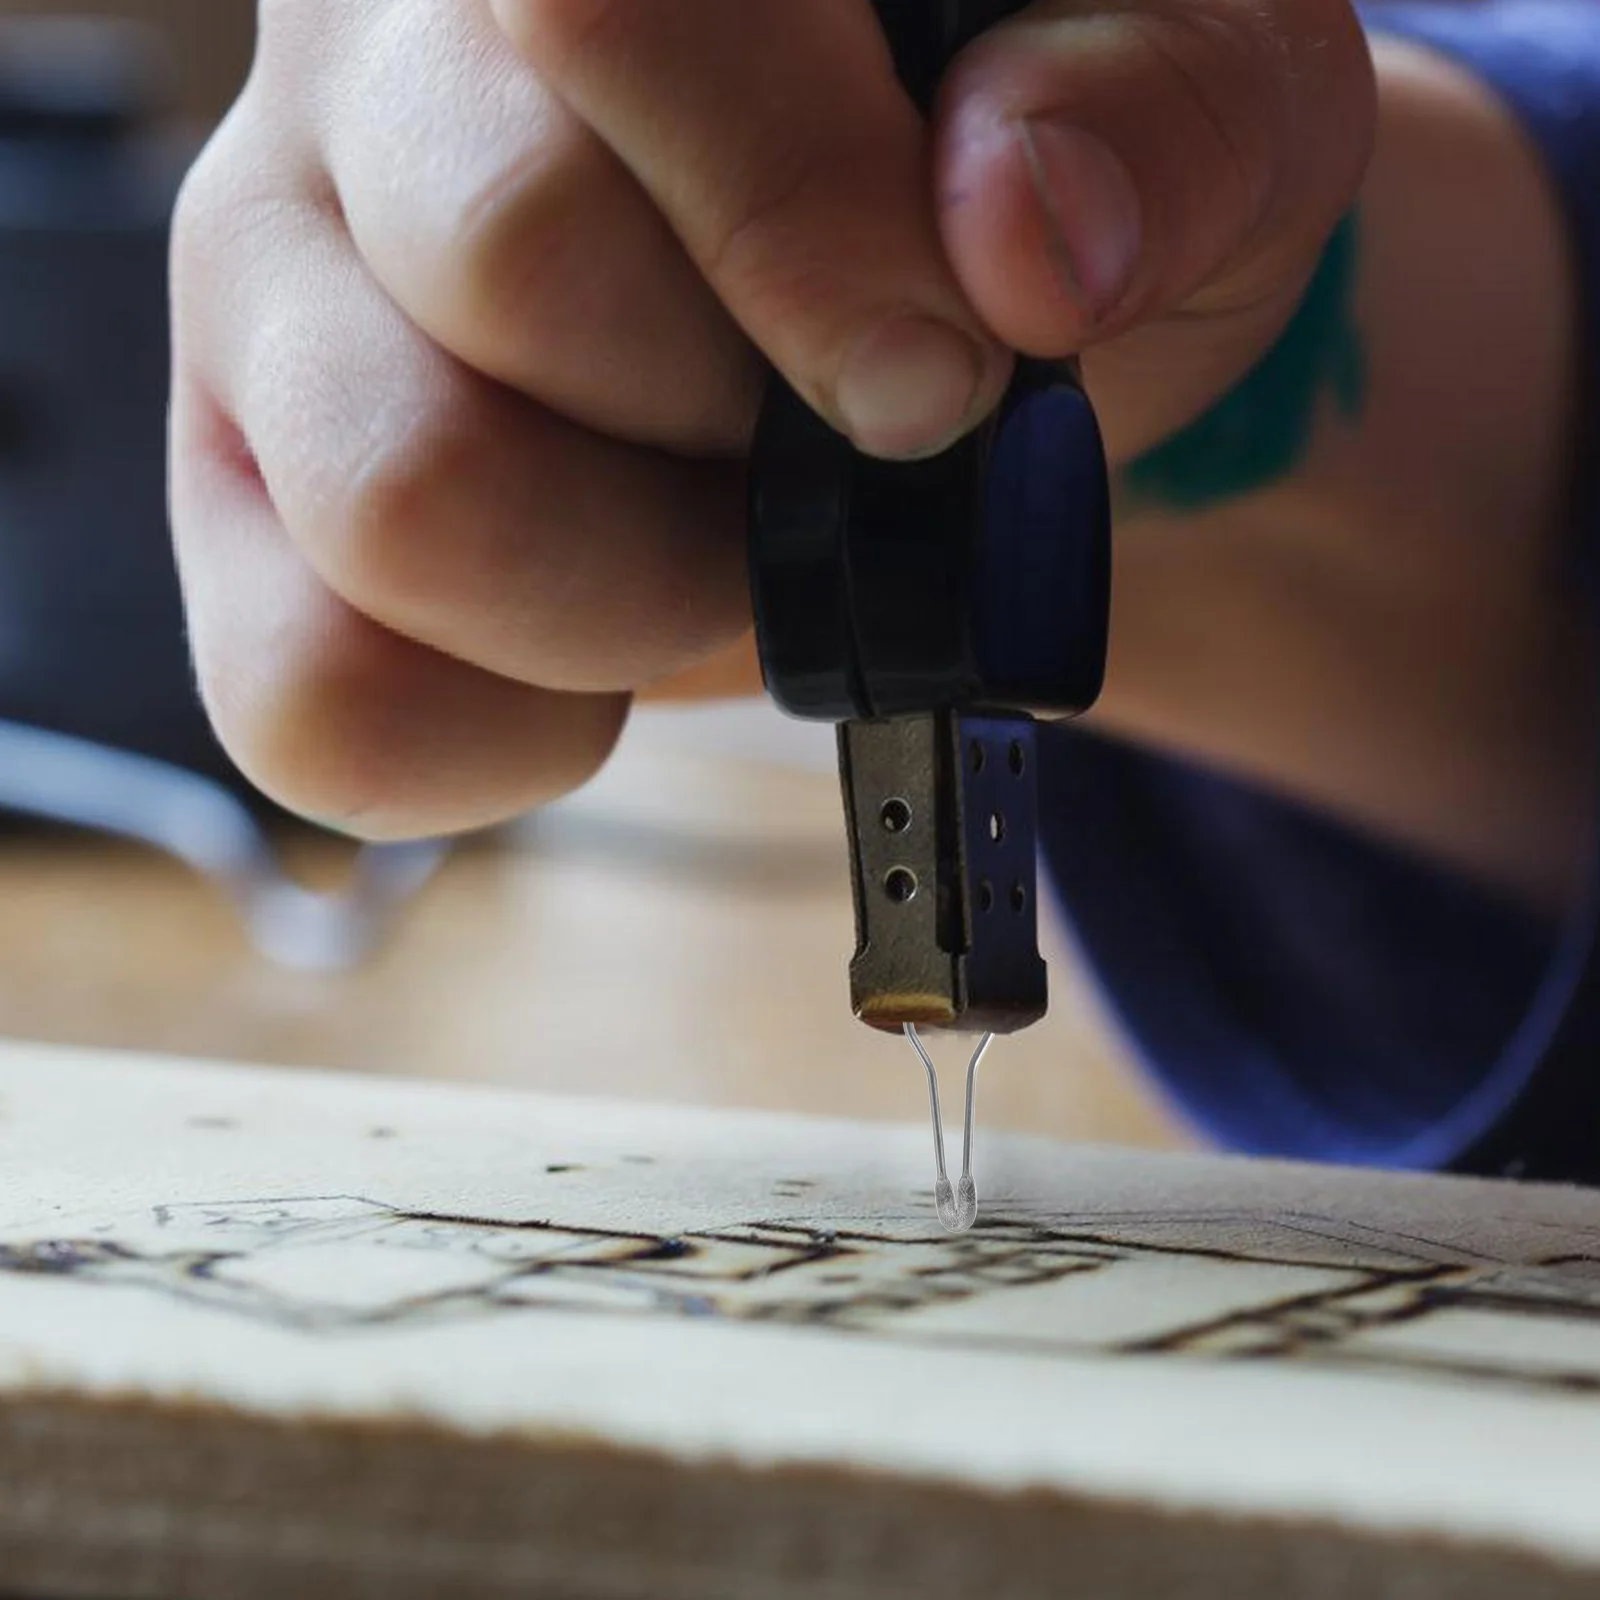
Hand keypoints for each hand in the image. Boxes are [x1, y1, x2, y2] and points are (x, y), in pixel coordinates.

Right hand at [170, 0, 1372, 837]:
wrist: (920, 344)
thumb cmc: (1037, 193)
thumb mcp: (1192, 114)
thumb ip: (1151, 115)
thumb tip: (1017, 234)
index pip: (603, 14)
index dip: (789, 223)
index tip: (941, 381)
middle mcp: (382, 66)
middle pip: (501, 266)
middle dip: (740, 440)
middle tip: (843, 452)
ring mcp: (281, 290)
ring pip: (395, 499)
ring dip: (635, 593)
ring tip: (724, 543)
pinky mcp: (252, 503)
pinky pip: (309, 700)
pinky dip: (499, 741)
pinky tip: (601, 663)